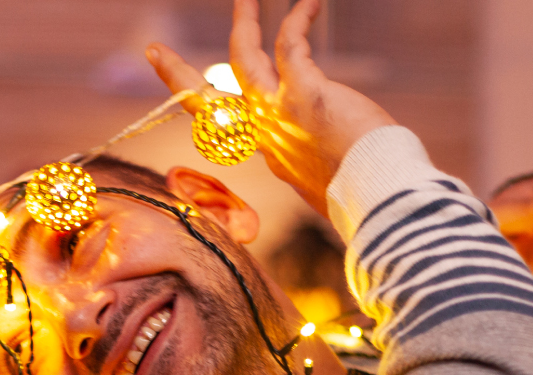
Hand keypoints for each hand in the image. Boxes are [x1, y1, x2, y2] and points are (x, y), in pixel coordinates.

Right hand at [146, 0, 396, 216]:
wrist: (377, 197)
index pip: (229, 133)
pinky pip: (290, 43)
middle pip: (208, 104)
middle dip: (177, 76)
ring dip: (243, 24)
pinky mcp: (303, 91)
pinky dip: (299, 17)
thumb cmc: (367, 194)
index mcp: (273, 156)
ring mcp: (280, 112)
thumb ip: (323, 174)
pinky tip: (312, 1)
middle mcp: (267, 135)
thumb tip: (339, 187)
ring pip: (242, 61)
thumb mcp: (333, 187)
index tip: (190, 99)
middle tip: (155, 52)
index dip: (208, 115)